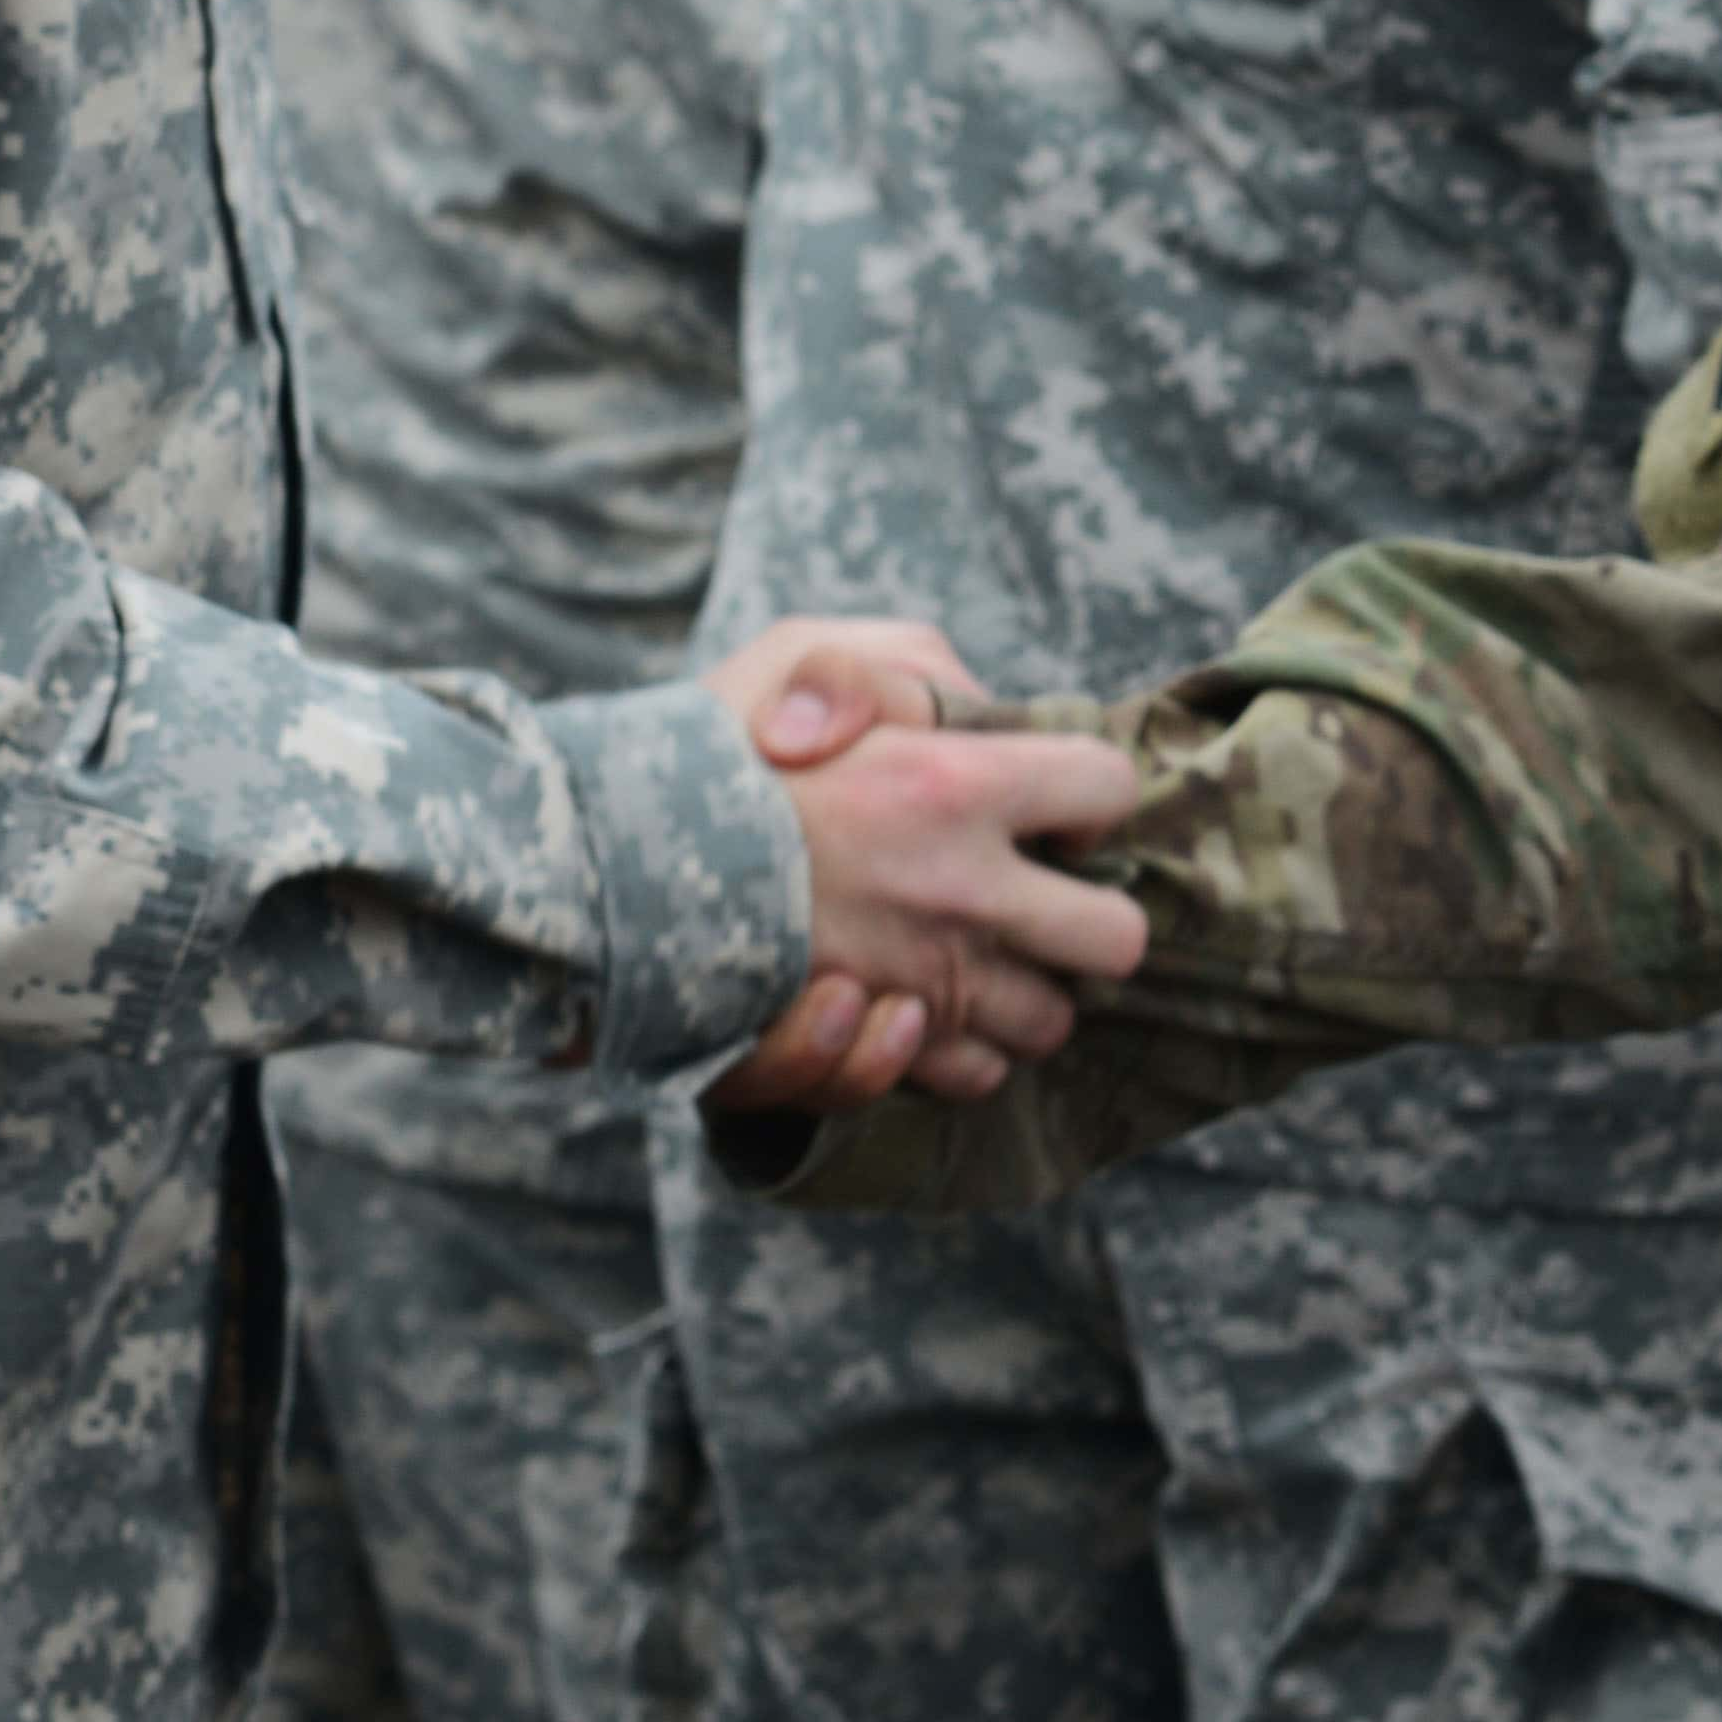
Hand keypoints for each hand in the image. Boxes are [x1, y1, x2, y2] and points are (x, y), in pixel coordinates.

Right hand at [703, 619, 1147, 1103]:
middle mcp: (966, 892)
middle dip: (1088, 921)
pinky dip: (957, 1046)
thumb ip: (902, 671)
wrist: (606, 868)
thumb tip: (977, 709)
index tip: (1044, 800)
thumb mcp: (798, 652)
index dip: (1084, 793)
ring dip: (1024, 989)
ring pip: (1050, 1018)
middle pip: (1115, 939)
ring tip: (967, 951)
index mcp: (960, 782)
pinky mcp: (884, 1045)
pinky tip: (917, 1003)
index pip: (1107, 788)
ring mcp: (931, 979)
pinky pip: (975, 1069)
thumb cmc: (700, 749)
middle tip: (1034, 898)